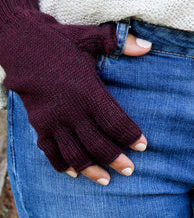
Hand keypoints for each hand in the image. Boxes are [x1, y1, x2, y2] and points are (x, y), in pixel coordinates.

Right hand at [0, 0, 150, 185]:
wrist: (22, 45)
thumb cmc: (61, 42)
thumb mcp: (91, 37)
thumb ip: (120, 42)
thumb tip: (148, 46)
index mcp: (87, 91)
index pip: (115, 122)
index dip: (131, 136)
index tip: (143, 145)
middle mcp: (71, 110)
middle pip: (98, 144)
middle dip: (116, 159)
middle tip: (130, 170)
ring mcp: (52, 120)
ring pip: (74, 154)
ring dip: (91, 169)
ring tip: (106, 179)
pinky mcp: (38, 124)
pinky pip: (50, 152)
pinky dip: (62, 164)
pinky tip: (74, 172)